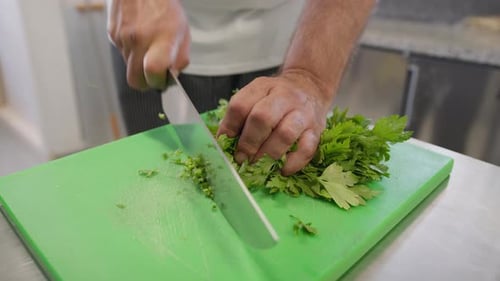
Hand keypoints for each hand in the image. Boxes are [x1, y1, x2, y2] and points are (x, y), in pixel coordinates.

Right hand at [107, 0, 189, 89]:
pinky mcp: (112, 34)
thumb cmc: (165, 7)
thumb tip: (171, 77)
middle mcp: (139, 39)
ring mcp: (122, 38)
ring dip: (138, 64)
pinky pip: (121, 53)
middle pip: (135, 80)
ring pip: (128, 67)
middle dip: (145, 83)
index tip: (162, 81)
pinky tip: (139, 38)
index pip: (152, 72)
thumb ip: (180, 59)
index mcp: (160, 39)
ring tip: (148, 47)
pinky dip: (131, 52)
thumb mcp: (183, 32)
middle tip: (154, 75)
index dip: (157, 83)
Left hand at [217, 70, 331, 175]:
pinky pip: (306, 149)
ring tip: (258, 165)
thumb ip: (240, 115)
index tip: (225, 143)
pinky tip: (282, 169)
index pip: (240, 105)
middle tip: (242, 158)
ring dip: (268, 154)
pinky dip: (293, 163)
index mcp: (263, 87)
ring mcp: (302, 113)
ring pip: (285, 134)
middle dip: (248, 143)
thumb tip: (222, 143)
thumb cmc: (277, 97)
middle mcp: (284, 97)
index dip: (229, 128)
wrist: (310, 86)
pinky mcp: (316, 130)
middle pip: (262, 118)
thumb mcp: (256, 95)